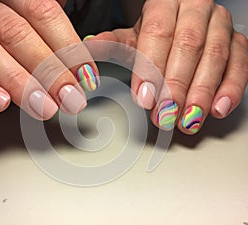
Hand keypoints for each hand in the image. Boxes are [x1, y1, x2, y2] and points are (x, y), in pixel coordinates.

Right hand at [0, 0, 98, 119]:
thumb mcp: (21, 14)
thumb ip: (49, 26)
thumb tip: (89, 45)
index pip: (43, 13)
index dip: (68, 47)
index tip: (86, 78)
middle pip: (17, 33)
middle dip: (49, 71)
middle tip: (70, 100)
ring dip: (18, 82)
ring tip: (44, 108)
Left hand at [86, 0, 247, 134]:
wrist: (182, 20)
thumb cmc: (157, 31)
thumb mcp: (132, 36)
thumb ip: (113, 43)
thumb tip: (88, 47)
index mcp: (166, 3)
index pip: (158, 33)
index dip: (151, 67)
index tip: (144, 98)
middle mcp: (196, 9)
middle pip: (188, 46)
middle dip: (175, 85)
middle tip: (164, 115)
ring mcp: (220, 25)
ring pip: (215, 57)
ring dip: (201, 93)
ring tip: (187, 120)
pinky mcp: (237, 43)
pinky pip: (240, 65)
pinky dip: (231, 89)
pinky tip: (216, 109)